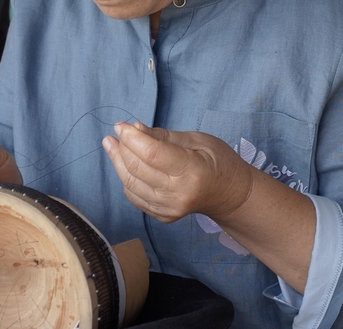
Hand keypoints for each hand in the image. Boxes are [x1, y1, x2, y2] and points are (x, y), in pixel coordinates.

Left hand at [102, 122, 255, 222]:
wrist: (231, 196)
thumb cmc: (219, 161)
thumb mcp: (198, 140)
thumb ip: (164, 136)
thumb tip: (135, 128)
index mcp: (192, 171)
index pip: (152, 153)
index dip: (132, 138)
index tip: (120, 125)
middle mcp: (178, 194)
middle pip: (137, 169)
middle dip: (121, 148)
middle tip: (114, 134)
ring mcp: (169, 209)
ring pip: (131, 184)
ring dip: (118, 163)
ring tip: (112, 145)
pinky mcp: (163, 216)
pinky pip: (135, 197)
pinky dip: (126, 179)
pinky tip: (125, 164)